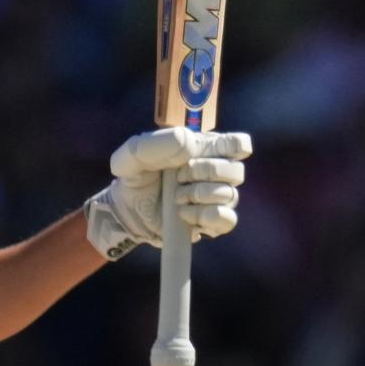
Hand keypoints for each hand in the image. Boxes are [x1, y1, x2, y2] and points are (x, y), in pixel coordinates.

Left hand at [85, 127, 251, 259]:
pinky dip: (205, 216)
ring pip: (230, 194)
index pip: (237, 144)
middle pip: (235, 170)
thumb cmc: (136, 176)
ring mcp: (217, 199)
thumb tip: (188, 142)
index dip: (234, 146)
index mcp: (204, 149)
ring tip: (176, 197)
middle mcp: (217, 173)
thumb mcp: (133, 156)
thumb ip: (154, 144)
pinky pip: (227, 219)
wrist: (127, 210)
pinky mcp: (213, 222)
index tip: (212, 150)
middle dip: (206, 172)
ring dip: (199, 194)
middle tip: (178, 176)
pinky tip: (184, 213)